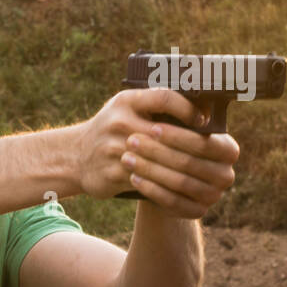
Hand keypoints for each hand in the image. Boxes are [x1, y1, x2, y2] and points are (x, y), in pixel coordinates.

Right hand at [75, 89, 239, 216]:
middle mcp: (119, 122)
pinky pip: (146, 181)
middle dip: (191, 146)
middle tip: (212, 155)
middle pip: (165, 135)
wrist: (74, 156)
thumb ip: (155, 105)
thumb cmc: (112, 130)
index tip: (204, 120)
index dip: (187, 108)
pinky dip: (165, 186)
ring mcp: (114, 148)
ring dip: (183, 170)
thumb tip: (200, 108)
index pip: (163, 98)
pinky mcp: (111, 173)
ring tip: (202, 174)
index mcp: (127, 101)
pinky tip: (182, 189)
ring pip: (159, 162)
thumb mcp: (127, 108)